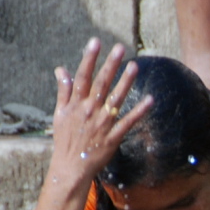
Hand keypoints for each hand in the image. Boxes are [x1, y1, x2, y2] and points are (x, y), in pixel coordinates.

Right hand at [50, 38, 152, 185]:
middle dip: (110, 65)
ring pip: (115, 99)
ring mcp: (102, 124)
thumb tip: (61, 69)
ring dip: (125, 82)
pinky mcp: (113, 137)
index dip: (89, 58)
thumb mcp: (59, 114)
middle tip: (120, 48)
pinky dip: (139, 111)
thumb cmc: (65, 139)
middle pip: (101, 84)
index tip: (95, 42)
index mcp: (75, 104)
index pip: (82, 76)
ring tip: (135, 66)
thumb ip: (63, 91)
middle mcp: (89, 111)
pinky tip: (150, 99)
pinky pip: (128, 122)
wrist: (71, 167)